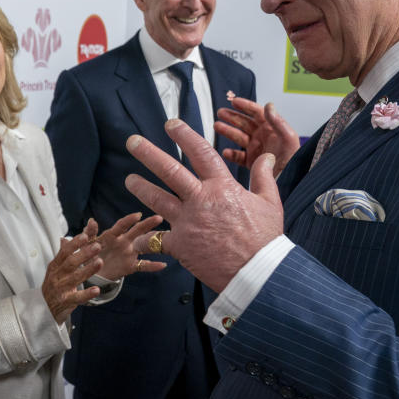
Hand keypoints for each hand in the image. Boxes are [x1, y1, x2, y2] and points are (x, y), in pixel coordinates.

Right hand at [42, 232, 103, 323]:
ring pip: (75, 278)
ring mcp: (60, 289)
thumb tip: (64, 239)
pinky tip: (96, 290)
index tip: (85, 236)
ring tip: (99, 263)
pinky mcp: (65, 302)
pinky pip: (77, 298)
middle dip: (84, 254)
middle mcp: (56, 276)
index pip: (64, 252)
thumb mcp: (55, 270)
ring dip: (88, 270)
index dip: (74, 244)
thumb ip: (62, 255)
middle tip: (97, 246)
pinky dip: (87, 294)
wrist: (42, 309)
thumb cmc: (53, 286)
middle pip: (70, 263)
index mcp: (55, 267)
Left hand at [84, 214, 165, 280]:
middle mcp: (123, 242)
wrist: (91, 272)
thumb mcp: (86, 243)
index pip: (122, 225)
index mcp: (112, 235)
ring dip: (154, 243)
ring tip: (167, 239)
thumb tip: (91, 220)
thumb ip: (89, 233)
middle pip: (137, 231)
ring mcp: (129, 253)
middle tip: (158, 217)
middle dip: (147, 224)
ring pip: (144, 246)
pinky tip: (163, 265)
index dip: (129, 220)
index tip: (138, 215)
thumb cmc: (88, 253)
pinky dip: (153, 266)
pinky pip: (143, 265)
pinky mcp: (130, 266)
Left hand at [125, 119, 282, 293]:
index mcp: (222, 187)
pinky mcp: (179, 244)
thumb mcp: (269, 203)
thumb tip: (267, 157)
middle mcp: (200, 200)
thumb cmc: (265, 239)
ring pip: (156, 199)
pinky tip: (135, 238)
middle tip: (131, 142)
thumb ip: (263, 177)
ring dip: (140, 187)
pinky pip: (156, 240)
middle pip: (169, 170)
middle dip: (148, 153)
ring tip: (129, 180)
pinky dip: (144, 239)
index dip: (184, 135)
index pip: (200, 153)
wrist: (257, 273)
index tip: (171, 124)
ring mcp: (187, 222)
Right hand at [215, 97, 298, 176]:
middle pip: (245, 123)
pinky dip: (231, 154)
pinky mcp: (252, 163)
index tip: (234, 101)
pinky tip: (225, 152)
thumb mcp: (289, 141)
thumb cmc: (293, 163)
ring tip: (217, 126)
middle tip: (220, 112)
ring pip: (239, 137)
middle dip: (232, 117)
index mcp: (272, 130)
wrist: (290, 184)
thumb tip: (269, 106)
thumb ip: (279, 123)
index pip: (258, 113)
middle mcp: (264, 138)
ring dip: (228, 131)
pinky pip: (239, 156)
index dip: (245, 106)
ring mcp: (257, 150)